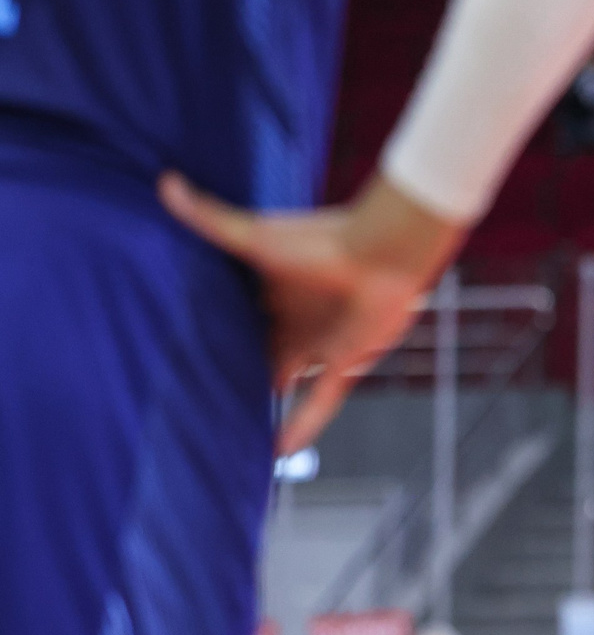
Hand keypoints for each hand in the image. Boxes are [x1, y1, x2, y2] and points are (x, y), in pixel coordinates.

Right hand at [161, 172, 465, 453]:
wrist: (386, 251)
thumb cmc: (321, 239)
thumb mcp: (256, 236)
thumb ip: (210, 218)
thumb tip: (165, 183)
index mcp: (268, 293)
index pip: (231, 323)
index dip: (208, 339)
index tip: (172, 361)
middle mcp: (292, 321)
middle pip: (256, 355)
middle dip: (233, 374)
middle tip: (194, 402)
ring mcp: (319, 343)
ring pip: (285, 382)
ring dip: (263, 405)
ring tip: (230, 432)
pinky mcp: (345, 361)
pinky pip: (320, 402)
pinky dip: (301, 425)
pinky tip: (277, 452)